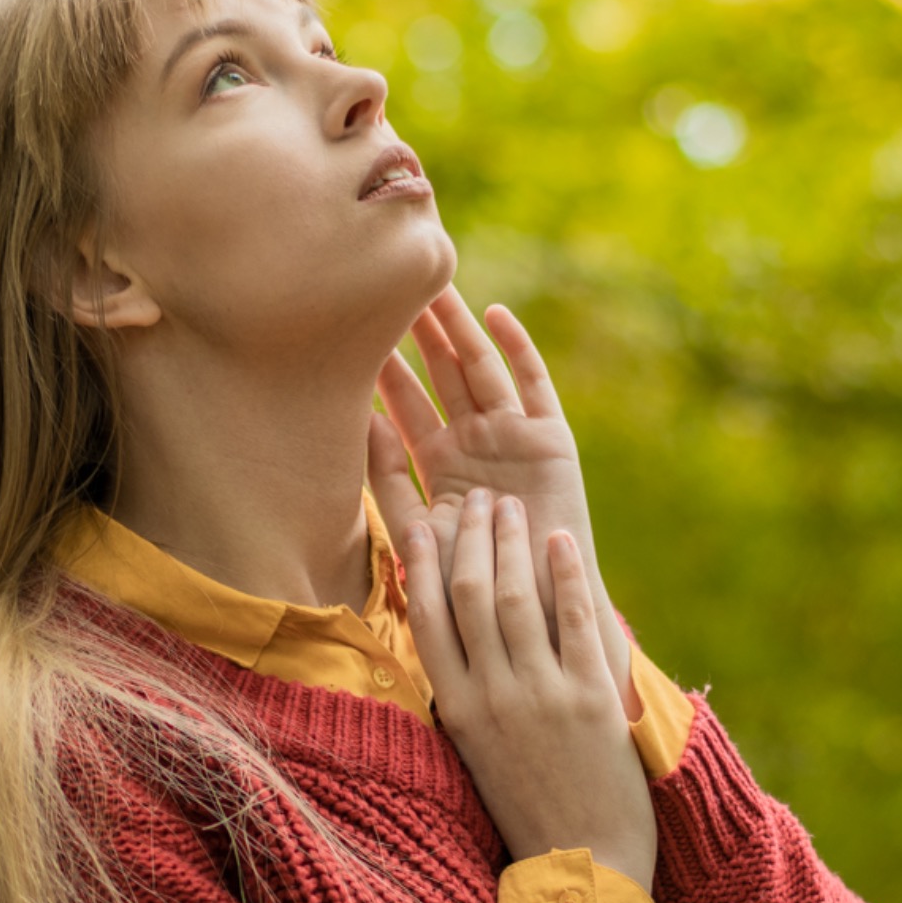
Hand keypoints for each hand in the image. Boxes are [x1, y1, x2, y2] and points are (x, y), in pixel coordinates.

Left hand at [368, 283, 640, 719]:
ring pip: (481, 369)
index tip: (347, 330)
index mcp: (440, 465)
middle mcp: (476, 444)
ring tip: (432, 286)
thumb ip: (387, 486)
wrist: (538, 616)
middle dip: (417, 334)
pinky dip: (519, 350)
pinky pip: (535, 386)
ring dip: (458, 329)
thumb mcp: (419, 533)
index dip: (382, 370)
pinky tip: (495, 314)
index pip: (405, 406)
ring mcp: (515, 439)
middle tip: (386, 286)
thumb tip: (360, 426)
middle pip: (442, 376)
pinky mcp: (554, 441)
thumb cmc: (475, 588)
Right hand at [402, 488, 656, 892]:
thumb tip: (456, 642)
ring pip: (517, 599)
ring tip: (512, 507)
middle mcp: (492, 697)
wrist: (582, 866)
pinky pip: (576, 620)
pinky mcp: (591, 699)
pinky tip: (560, 540)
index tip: (421, 523)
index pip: (426, 620)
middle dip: (470, 538)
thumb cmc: (528, 811)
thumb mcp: (477, 755)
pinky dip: (567, 574)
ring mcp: (541, 696)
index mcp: (457, 711)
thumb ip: (466, 697)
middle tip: (473, 500)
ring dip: (512, 543)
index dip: (421, 564)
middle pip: (470, 596)